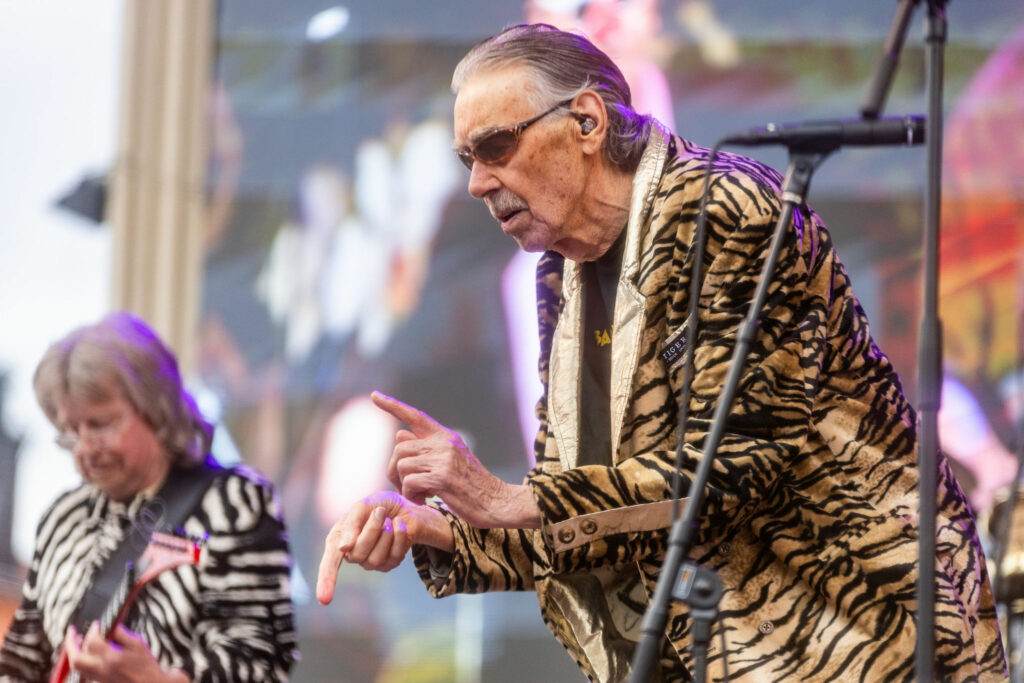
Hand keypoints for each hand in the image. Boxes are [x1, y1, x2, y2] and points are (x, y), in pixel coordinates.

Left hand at [64, 623, 189, 682]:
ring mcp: (100, 677)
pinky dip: (81, 659)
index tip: (97, 624)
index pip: (93, 642)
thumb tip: (110, 625)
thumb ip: (122, 634)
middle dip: (70, 643)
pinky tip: (87, 652)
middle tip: (72, 632)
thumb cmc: (147, 666)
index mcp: (113, 659)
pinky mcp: (100, 681)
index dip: (92, 630)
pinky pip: (84, 670)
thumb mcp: (139, 644)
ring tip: (78, 640)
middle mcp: (103, 670)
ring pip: (77, 666)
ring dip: (73, 652)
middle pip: (76, 658)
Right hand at [316, 491, 452, 604]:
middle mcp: (352, 554)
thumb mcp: (362, 506)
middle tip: (380, 512)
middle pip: (358, 553)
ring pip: (376, 558)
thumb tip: (343, 549)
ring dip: (386, 533)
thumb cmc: (378, 505)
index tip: (324, 600)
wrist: (403, 506)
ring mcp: (371, 562)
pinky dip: (399, 536)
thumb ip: (351, 524)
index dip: (326, 581)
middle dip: (372, 530)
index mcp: (338, 539)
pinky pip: (394, 556)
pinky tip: (399, 524)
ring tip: (390, 519)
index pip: (329, 564)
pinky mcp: (389, 564)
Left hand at [371, 391, 540, 528]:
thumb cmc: (472, 485)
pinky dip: (410, 495)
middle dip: (394, 471)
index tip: (374, 396)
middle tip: (405, 487)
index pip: (415, 416)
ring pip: (402, 466)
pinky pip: (409, 482)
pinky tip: (423, 501)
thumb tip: (399, 434)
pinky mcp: (442, 478)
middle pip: (400, 449)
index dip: (393, 406)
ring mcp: (443, 459)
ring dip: (403, 486)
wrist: (497, 502)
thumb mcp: (451, 460)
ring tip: (419, 495)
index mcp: (446, 436)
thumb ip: (426, 448)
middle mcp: (444, 443)